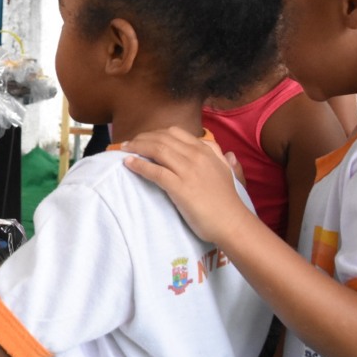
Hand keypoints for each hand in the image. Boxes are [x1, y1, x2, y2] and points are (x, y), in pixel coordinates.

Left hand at [120, 127, 252, 243]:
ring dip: (136, 148)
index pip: (175, 132)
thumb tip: (227, 152)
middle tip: (128, 144)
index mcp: (206, 151)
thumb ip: (223, 159)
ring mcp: (188, 171)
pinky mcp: (180, 187)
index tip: (144, 138)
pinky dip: (139, 165)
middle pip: (162, 138)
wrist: (233, 224)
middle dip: (142, 138)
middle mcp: (197, 156)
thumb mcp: (229, 173)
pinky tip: (128, 163)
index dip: (155, 133)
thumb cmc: (228, 202)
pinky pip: (155, 171)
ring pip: (157, 150)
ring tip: (124, 150)